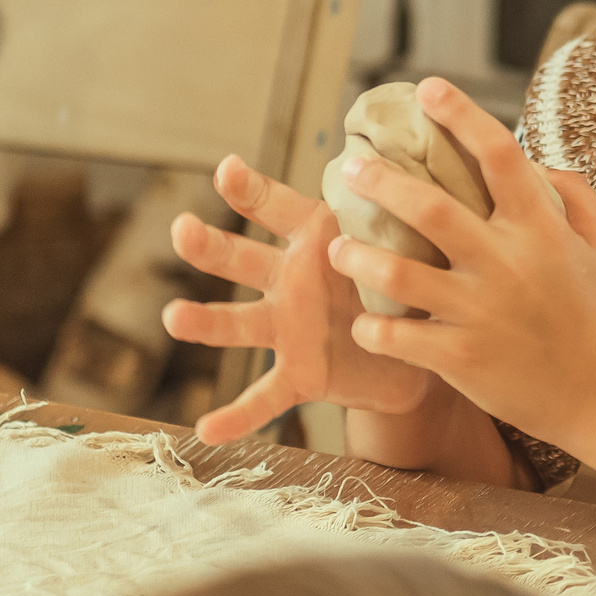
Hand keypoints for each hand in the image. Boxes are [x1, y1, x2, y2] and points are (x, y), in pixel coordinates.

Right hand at [163, 155, 434, 443]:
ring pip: (238, 323)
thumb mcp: (405, 242)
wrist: (423, 347)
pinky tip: (206, 431)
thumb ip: (398, 212)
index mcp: (316, 238)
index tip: (227, 169)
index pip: (276, 207)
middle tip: (182, 230)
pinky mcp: (299, 374)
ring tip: (173, 316)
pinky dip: (236, 417)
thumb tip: (409, 165)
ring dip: (203, 321)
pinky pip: (264, 398)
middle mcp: (289, 279)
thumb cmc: (406, 279)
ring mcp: (287, 328)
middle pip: (240, 259)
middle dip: (209, 245)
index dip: (251, 189)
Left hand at [327, 78, 595, 440]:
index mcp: (540, 227)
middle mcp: (506, 262)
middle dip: (381, 182)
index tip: (428, 88)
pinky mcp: (462, 356)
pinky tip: (364, 321)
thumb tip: (536, 160)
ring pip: (401, 273)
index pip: (498, 154)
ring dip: (360, 256)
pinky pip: (399, 337)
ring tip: (337, 246)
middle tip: (349, 169)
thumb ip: (576, 195)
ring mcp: (480, 311)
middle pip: (430, 208)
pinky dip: (374, 327)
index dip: (462, 114)